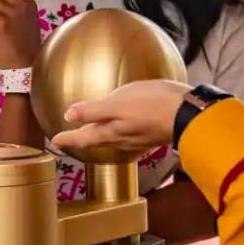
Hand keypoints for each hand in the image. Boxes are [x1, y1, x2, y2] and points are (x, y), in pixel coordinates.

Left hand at [50, 80, 188, 156]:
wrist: (188, 114)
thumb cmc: (153, 105)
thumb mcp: (118, 103)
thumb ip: (93, 110)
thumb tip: (68, 115)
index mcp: (111, 132)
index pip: (83, 138)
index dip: (68, 139)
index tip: (54, 141)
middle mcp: (123, 140)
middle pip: (98, 141)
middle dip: (83, 140)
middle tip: (70, 139)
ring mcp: (140, 140)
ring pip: (115, 141)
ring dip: (102, 138)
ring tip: (96, 134)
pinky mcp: (154, 134)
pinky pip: (132, 137)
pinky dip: (123, 134)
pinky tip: (129, 129)